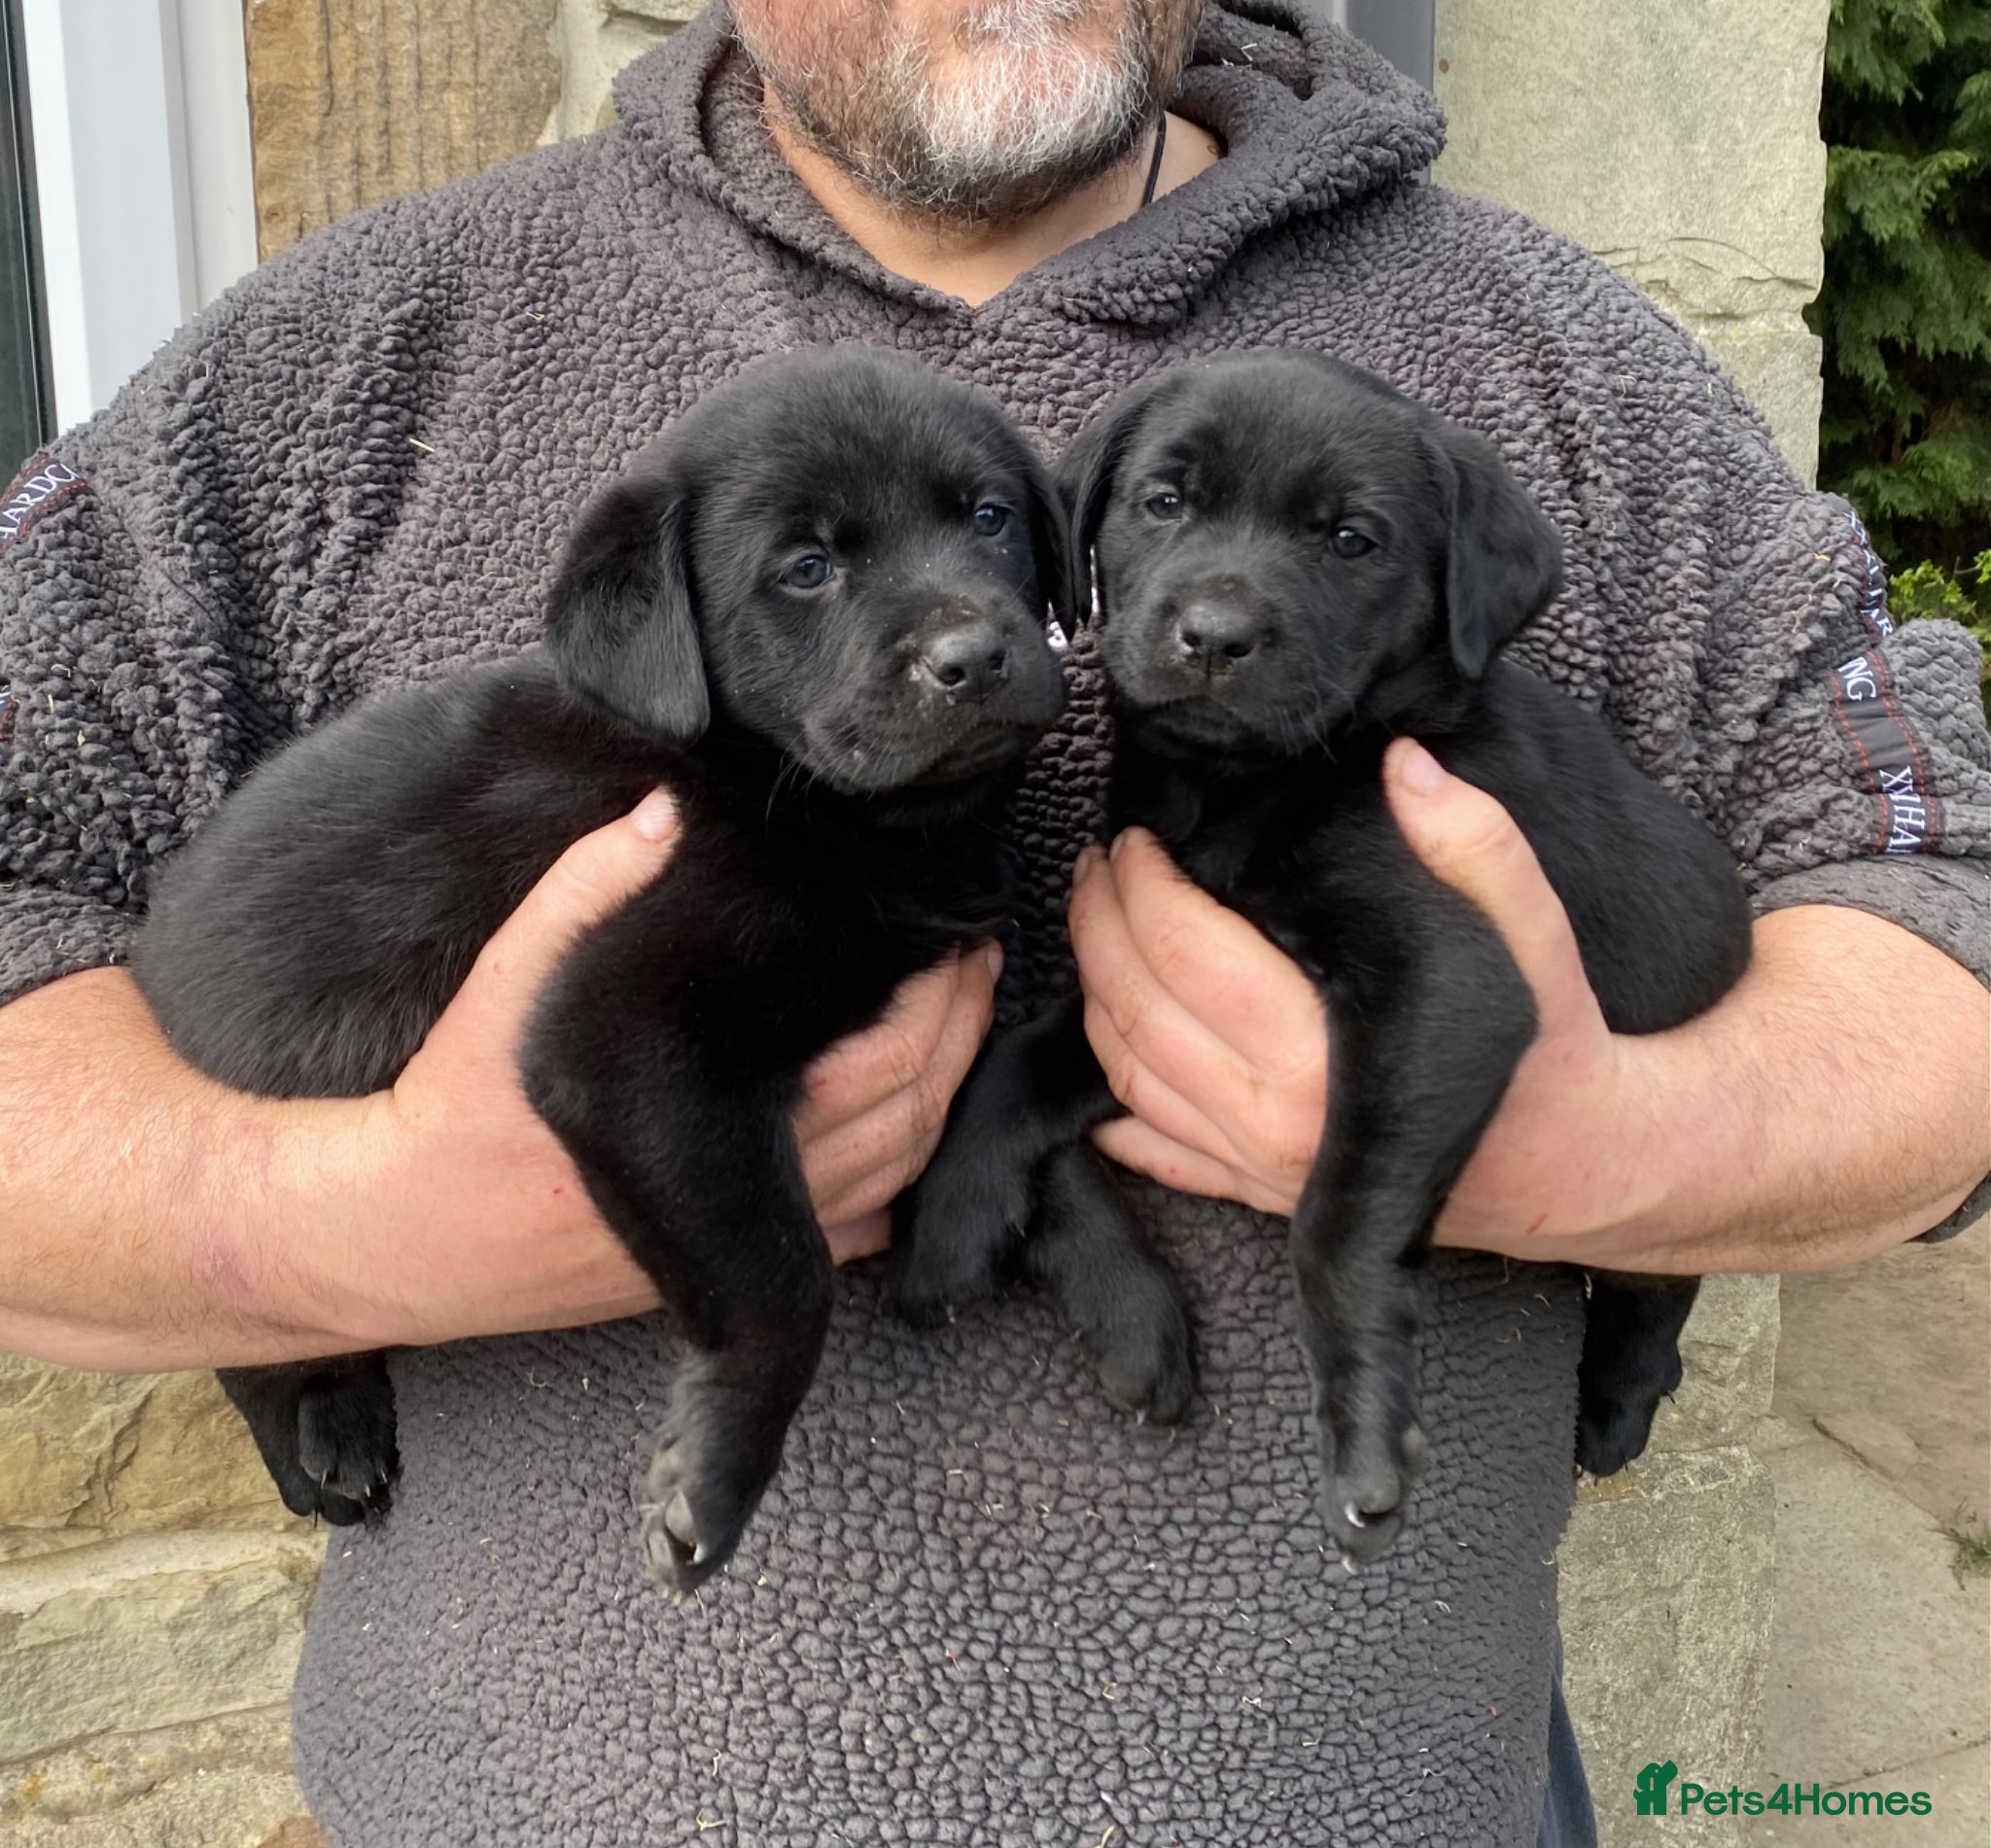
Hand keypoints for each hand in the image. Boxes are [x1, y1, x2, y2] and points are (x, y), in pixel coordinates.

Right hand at [308, 791, 997, 1346]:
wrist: (393, 1235)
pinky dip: (891, 1190)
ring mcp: (737, 1251)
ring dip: (938, 1110)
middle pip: (907, 1124)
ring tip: (956, 1036)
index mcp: (713, 1123)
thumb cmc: (453, 1107)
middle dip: (957, 1042)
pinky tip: (902, 1139)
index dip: (938, 1003)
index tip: (958, 942)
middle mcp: (743, 1203)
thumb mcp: (507, 983)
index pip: (880, 1062)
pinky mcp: (719, 1279)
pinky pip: (841, 1244)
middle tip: (976, 970)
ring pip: (889, 1188)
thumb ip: (585, 890)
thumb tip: (664, 811)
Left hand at [1069, 740, 1656, 1253]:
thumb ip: (1474, 844)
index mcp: (1322, 1054)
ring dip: (1092, 995)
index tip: (1137, 833)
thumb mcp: (1532, 935)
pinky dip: (1111, 1097)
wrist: (1576, 1173)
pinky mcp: (1257, 1196)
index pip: (1183, 949)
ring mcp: (1257, 1169)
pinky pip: (1153, 1149)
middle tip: (1098, 864)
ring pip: (1126, 1075)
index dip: (1143, 882)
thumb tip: (1403, 762)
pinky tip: (1102, 1043)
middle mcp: (1273, 1122)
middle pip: (1135, 1008)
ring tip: (1095, 925)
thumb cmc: (1550, 1047)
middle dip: (1099, 924)